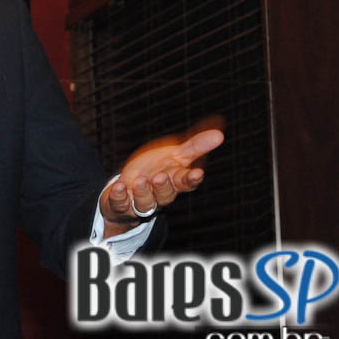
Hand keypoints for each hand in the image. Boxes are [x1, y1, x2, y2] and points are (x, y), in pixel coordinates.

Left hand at [100, 122, 223, 236]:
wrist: (130, 187)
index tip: (198, 173)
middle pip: (165, 194)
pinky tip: (119, 187)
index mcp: (174, 181)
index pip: (186, 182)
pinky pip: (120, 203)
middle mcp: (158, 194)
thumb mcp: (175, 155)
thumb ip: (195, 147)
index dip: (192, 179)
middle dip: (163, 186)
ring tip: (140, 180)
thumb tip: (220, 134)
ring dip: (143, 192)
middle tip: (160, 176)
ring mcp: (140, 201)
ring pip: (145, 202)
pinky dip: (119, 196)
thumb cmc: (156, 169)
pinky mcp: (121, 204)